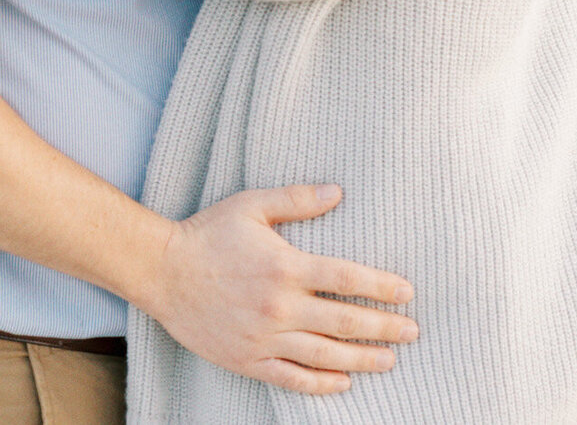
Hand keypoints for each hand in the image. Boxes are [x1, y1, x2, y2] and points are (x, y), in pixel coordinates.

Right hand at [140, 185, 416, 396]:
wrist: (163, 272)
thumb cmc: (209, 233)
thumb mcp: (252, 206)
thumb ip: (297, 200)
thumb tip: (338, 192)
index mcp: (284, 267)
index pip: (346, 280)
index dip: (381, 288)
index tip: (407, 293)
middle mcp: (279, 307)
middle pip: (344, 323)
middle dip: (383, 329)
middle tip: (412, 331)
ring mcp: (264, 338)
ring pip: (325, 356)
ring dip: (362, 360)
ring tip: (389, 360)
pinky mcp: (248, 360)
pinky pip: (292, 378)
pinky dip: (321, 384)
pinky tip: (342, 382)